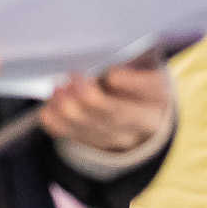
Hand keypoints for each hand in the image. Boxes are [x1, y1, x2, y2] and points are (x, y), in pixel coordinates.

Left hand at [39, 59, 172, 153]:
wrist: (143, 118)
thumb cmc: (138, 83)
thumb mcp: (144, 69)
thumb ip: (130, 64)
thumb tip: (104, 64)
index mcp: (158, 96)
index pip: (151, 89)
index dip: (132, 84)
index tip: (112, 75)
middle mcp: (140, 123)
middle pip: (116, 113)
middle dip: (91, 98)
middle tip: (74, 77)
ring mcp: (117, 137)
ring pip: (92, 128)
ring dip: (70, 110)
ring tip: (58, 90)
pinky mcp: (96, 143)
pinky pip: (75, 136)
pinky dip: (58, 124)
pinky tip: (48, 110)